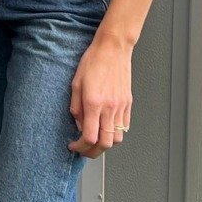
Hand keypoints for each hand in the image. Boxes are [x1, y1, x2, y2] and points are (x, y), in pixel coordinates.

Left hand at [69, 33, 132, 157]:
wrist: (113, 49)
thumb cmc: (93, 62)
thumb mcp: (76, 84)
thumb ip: (76, 107)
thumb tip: (78, 125)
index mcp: (94, 103)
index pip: (89, 137)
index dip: (80, 146)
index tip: (73, 145)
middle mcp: (109, 108)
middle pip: (105, 143)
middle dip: (92, 152)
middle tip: (83, 150)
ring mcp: (121, 107)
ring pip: (116, 139)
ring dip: (105, 144)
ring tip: (95, 140)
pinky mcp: (128, 103)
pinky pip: (124, 127)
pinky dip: (115, 133)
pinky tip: (105, 128)